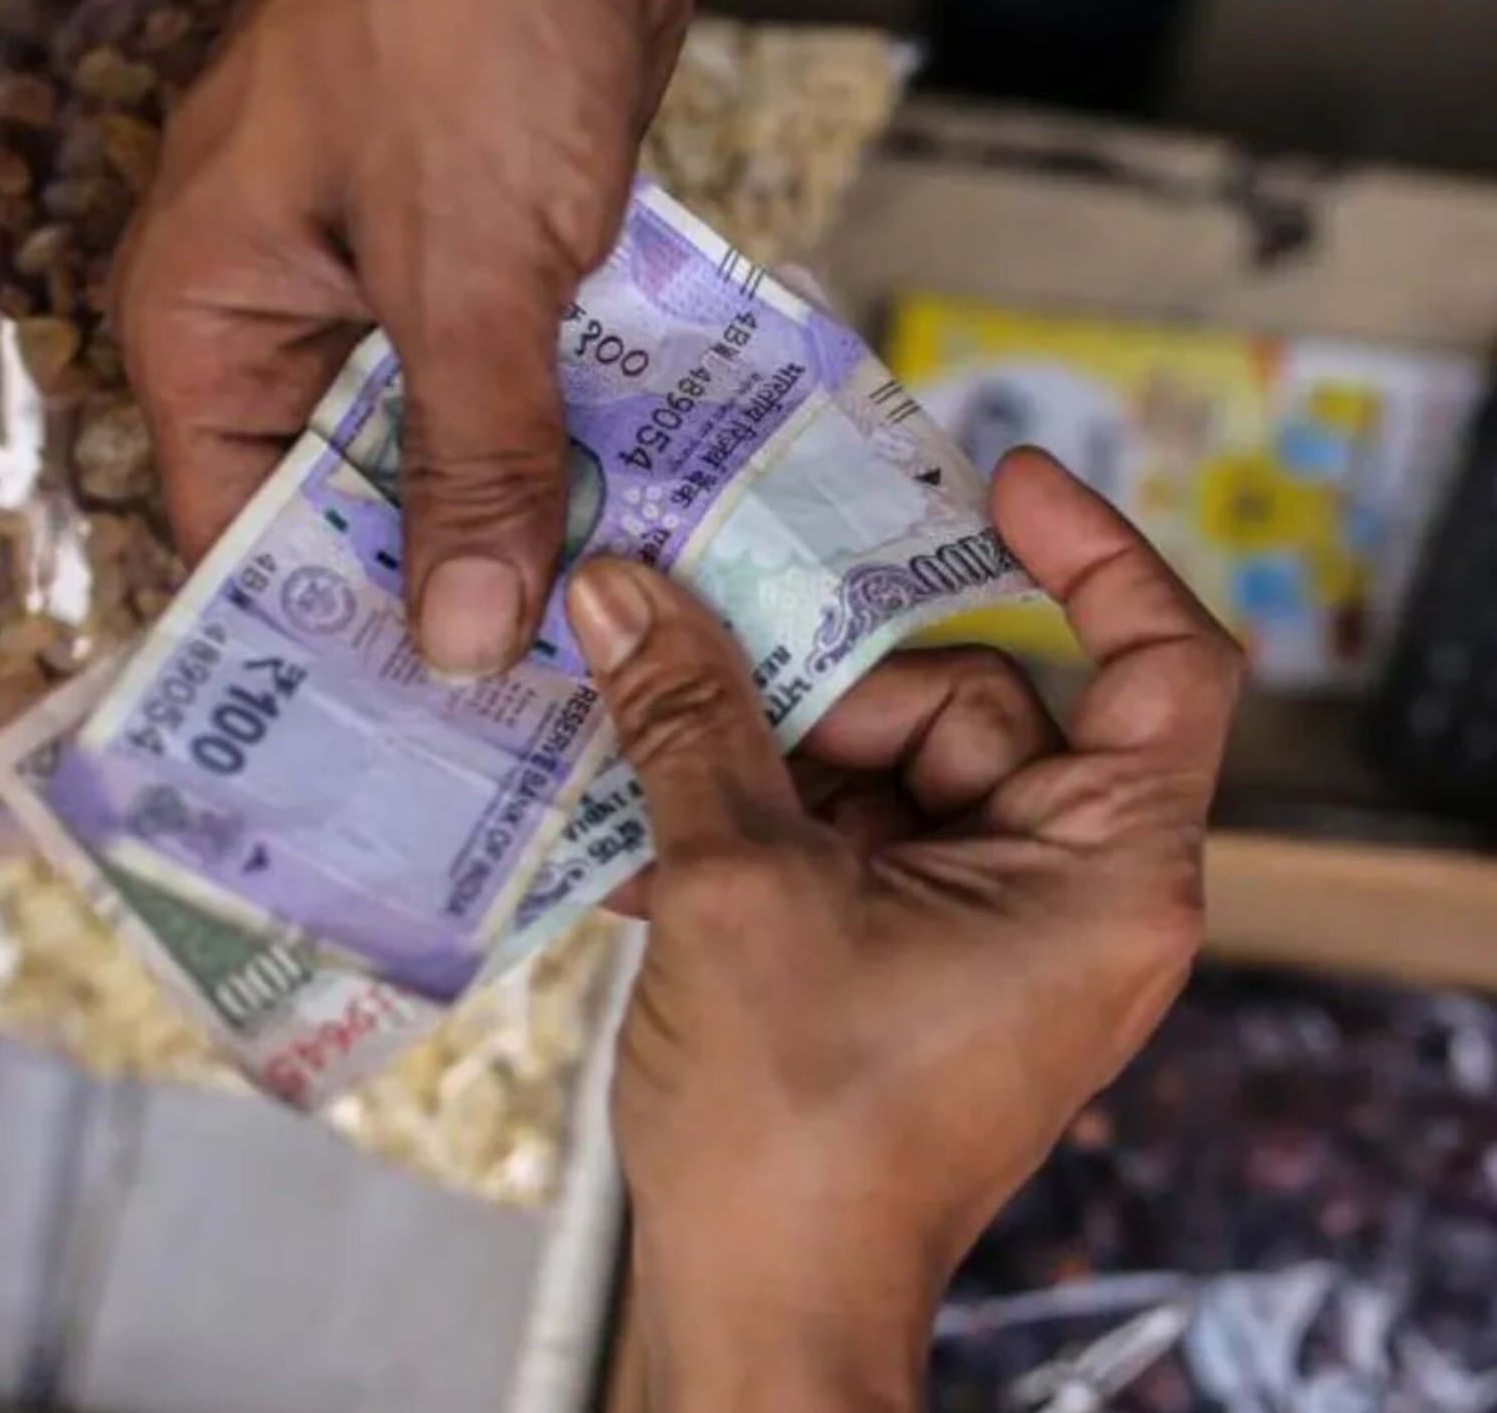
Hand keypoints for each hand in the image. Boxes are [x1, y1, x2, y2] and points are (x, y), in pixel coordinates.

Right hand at [117, 0, 715, 674]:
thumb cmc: (453, 6)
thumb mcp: (457, 258)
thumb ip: (468, 453)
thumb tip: (463, 636)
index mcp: (220, 324)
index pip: (244, 537)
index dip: (328, 648)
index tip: (419, 758)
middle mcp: (305, 325)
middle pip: (364, 508)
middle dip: (453, 600)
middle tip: (544, 734)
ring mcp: (416, 293)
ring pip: (467, 451)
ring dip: (538, 528)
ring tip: (617, 657)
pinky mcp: (516, 262)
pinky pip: (544, 386)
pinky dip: (591, 445)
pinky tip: (659, 534)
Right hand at [566, 449, 1241, 1412]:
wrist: (761, 1310)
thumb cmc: (798, 1136)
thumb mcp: (737, 888)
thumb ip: (690, 721)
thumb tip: (626, 593)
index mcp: (1099, 872)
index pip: (1166, 663)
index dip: (1096, 552)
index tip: (1000, 482)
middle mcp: (1068, 890)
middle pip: (972, 703)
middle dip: (830, 696)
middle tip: (702, 687)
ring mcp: (991, 923)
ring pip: (889, 764)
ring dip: (766, 762)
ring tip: (652, 779)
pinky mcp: (921, 950)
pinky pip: (853, 833)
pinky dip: (766, 826)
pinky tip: (656, 847)